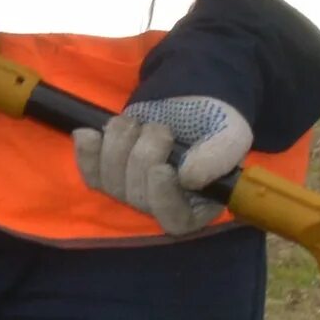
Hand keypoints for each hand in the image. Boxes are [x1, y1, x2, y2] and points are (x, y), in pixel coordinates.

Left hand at [73, 97, 252, 235]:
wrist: (190, 99)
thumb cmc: (216, 121)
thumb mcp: (232, 134)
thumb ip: (218, 156)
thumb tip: (188, 178)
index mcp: (198, 205)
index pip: (175, 221)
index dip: (163, 199)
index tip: (162, 168)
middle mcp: (163, 205)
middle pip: (139, 198)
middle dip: (143, 156)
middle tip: (159, 128)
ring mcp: (134, 191)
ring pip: (111, 183)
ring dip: (120, 145)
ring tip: (136, 123)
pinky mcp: (110, 174)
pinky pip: (90, 174)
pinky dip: (87, 153)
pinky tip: (89, 133)